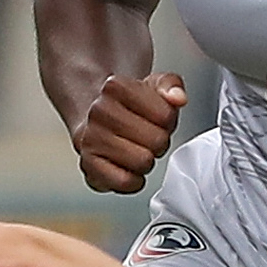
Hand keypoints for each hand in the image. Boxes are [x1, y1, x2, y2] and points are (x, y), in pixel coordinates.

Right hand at [72, 72, 184, 192]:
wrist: (97, 121)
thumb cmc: (129, 107)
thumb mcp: (153, 85)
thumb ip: (171, 85)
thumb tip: (177, 98)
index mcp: (115, 86)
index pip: (166, 115)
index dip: (168, 121)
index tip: (156, 118)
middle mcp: (98, 111)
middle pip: (157, 140)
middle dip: (159, 142)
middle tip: (146, 137)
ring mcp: (90, 139)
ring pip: (143, 162)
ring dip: (146, 161)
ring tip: (136, 150)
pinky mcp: (88, 166)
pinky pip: (125, 182)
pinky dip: (133, 180)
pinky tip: (128, 168)